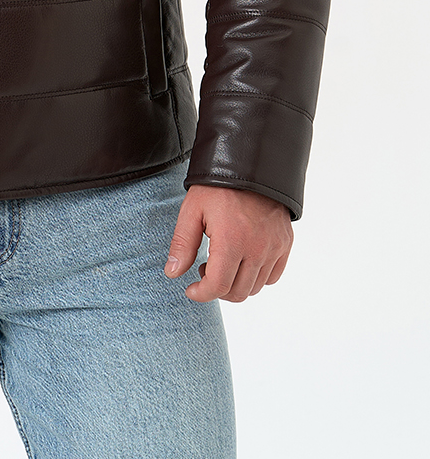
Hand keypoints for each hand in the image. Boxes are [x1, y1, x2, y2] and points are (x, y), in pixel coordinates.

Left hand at [164, 185, 292, 302]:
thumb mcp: (192, 210)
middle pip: (237, 292)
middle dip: (216, 289)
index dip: (201, 294)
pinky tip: (242, 260)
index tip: (191, 289)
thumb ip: (183, 244)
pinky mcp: (285, 243)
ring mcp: (274, 247)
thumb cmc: (217, 186)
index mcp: (232, 240)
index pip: (218, 286)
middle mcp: (257, 248)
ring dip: (236, 284)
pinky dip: (256, 277)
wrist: (249, 164)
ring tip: (222, 263)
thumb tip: (173, 273)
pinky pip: (272, 276)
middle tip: (204, 271)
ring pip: (255, 288)